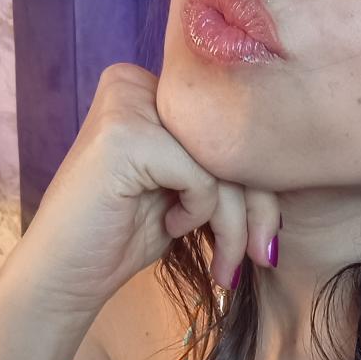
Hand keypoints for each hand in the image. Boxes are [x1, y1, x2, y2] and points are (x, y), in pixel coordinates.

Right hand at [9, 62, 280, 318]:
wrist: (63, 277)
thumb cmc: (124, 236)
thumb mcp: (188, 190)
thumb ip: (227, 163)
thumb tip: (297, 162)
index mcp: (153, 86)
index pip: (232, 126)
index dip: (261, 185)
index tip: (264, 240)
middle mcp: (138, 82)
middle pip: (233, 140)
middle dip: (259, 208)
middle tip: (260, 258)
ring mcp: (128, 104)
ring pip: (223, 162)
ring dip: (235, 225)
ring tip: (224, 265)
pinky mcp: (125, 134)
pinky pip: (202, 176)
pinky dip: (198, 213)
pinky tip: (169, 227)